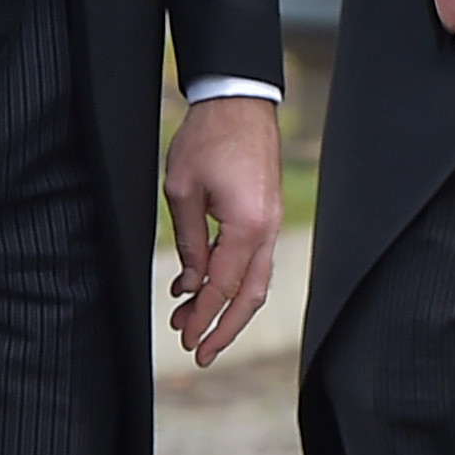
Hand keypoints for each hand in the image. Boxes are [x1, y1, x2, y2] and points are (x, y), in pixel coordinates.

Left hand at [163, 94, 283, 367]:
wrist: (239, 102)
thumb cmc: (208, 139)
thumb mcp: (182, 192)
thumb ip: (188, 242)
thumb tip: (191, 284)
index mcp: (247, 226)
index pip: (223, 286)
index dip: (202, 316)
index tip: (184, 337)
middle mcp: (267, 230)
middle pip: (251, 296)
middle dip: (224, 329)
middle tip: (199, 352)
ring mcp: (272, 224)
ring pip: (257, 282)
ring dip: (228, 308)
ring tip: (196, 325)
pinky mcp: (267, 216)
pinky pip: (255, 260)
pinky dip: (234, 281)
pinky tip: (204, 286)